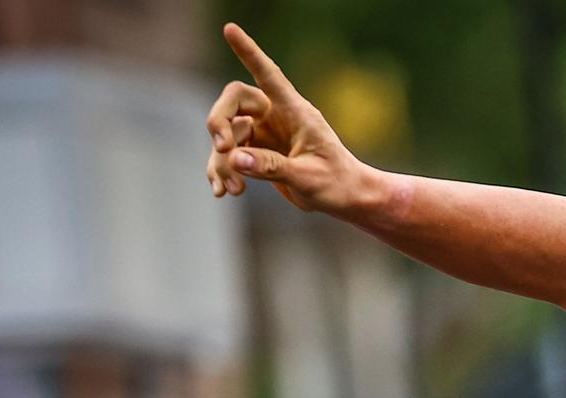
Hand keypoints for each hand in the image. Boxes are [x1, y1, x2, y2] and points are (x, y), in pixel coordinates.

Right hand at [205, 24, 371, 212]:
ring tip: (233, 190)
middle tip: (222, 148)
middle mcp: (275, 117)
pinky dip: (222, 171)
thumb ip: (271, 167)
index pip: (269, 75)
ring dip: (222, 160)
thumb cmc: (337, 183)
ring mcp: (264, 134)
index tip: (229, 29)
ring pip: (227, 133)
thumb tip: (234, 158)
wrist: (346, 199)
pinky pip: (229, 156)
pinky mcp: (257, 153)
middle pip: (233, 101)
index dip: (249, 52)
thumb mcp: (307, 177)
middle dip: (219, 122)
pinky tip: (223, 191)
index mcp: (294, 112)